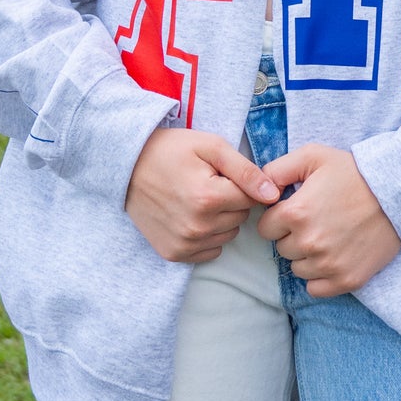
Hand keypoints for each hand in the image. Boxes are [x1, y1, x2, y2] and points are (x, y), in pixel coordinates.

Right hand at [126, 126, 278, 264]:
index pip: (251, 199)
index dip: (240, 184)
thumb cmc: (171, 150)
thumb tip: (273, 194)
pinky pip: (210, 251)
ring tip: (197, 199)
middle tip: (206, 184)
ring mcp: (184, 243)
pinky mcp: (173, 254)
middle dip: (231, 201)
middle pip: (240, 219)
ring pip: (227, 236)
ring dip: (220, 220)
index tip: (221, 174)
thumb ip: (246, 170)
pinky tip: (189, 216)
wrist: (126, 166)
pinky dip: (206, 236)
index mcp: (208, 198)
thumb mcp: (211, 147)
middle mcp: (197, 227)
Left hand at [257, 145, 400, 296]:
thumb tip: (258, 188)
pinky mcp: (347, 279)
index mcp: (295, 213)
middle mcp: (309, 242)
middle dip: (293, 236)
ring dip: (307, 256)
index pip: (265, 228)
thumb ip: (277, 169)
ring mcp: (329, 264)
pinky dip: (320, 277)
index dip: (278, 218)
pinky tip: (333, 257)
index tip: (295, 211)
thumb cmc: (353, 172)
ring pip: (298, 269)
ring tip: (328, 236)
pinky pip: (316, 289)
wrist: (398, 192)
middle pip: (282, 249)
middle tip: (316, 221)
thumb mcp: (313, 156)